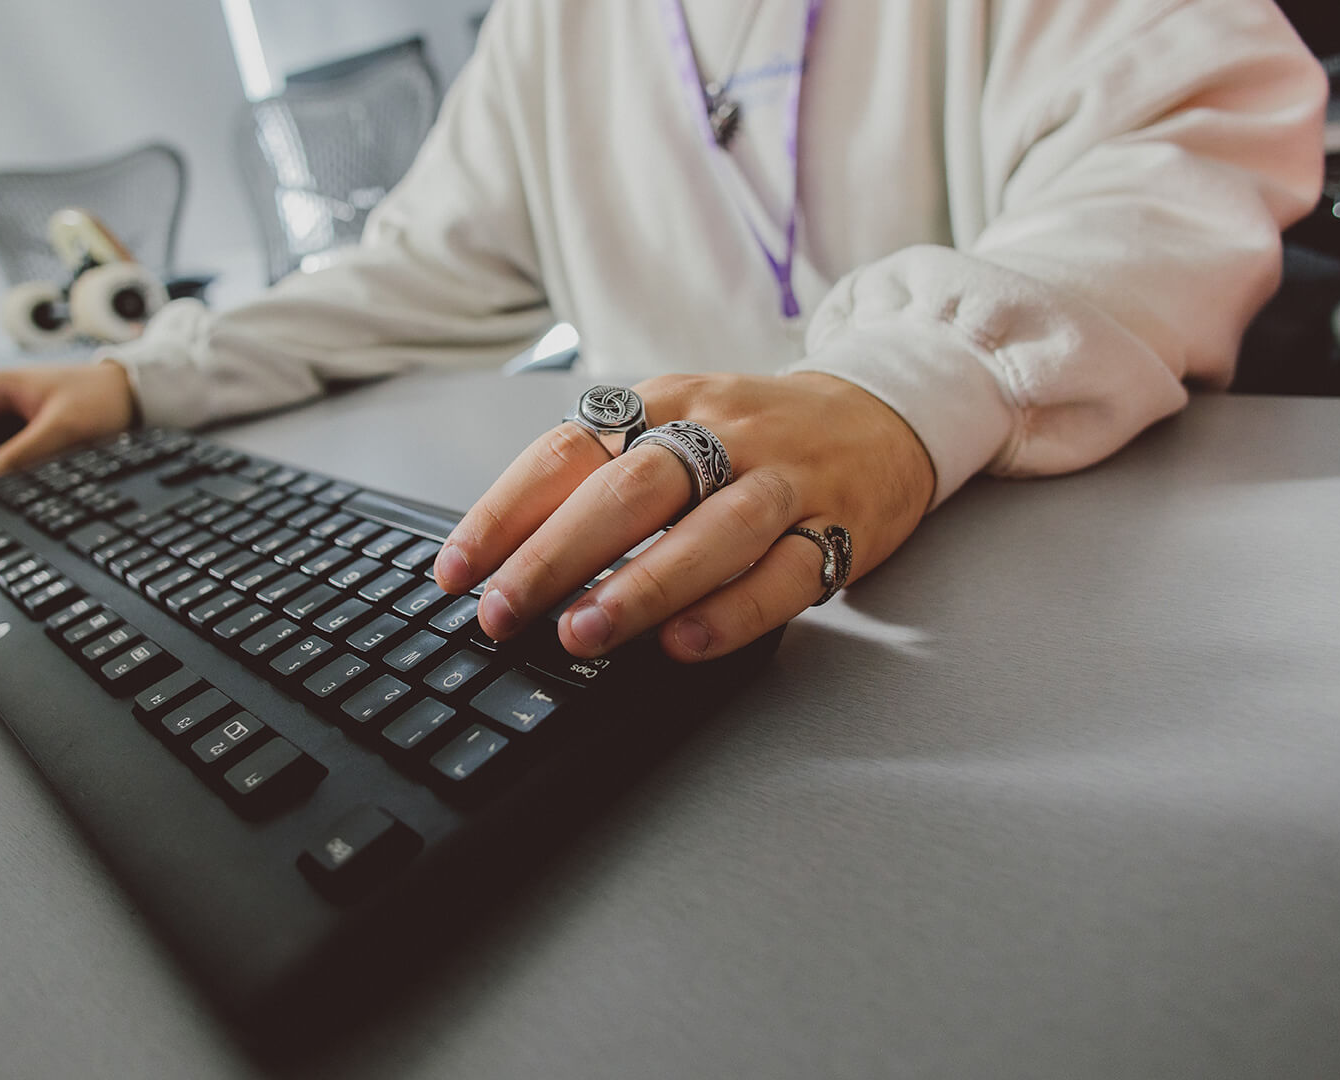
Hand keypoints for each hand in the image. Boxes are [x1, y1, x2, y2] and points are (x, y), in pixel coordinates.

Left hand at [433, 372, 935, 661]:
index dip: (505, 511)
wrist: (883, 414)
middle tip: (503, 611)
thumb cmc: (753, 438)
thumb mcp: (674, 429)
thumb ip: (602, 481)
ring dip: (642, 585)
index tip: (456, 570)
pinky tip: (683, 644)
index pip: (569, 450)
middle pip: (632, 489)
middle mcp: (723, 432)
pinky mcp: (841, 527)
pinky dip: (732, 612)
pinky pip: (785, 575)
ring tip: (583, 634)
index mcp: (666, 402)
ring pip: (712, 530)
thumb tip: (506, 557)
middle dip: (557, 554)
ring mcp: (785, 479)